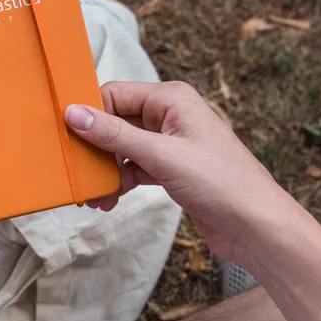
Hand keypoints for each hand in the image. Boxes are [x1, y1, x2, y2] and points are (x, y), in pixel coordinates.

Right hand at [65, 81, 310, 262]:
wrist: (256, 226)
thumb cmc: (220, 183)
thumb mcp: (161, 156)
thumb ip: (115, 135)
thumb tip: (73, 113)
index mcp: (171, 99)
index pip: (115, 94)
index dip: (89, 114)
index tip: (64, 137)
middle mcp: (170, 115)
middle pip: (116, 120)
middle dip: (94, 146)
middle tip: (75, 171)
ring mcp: (171, 143)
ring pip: (123, 147)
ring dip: (105, 169)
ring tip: (93, 195)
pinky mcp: (171, 169)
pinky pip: (134, 168)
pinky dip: (120, 182)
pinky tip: (109, 200)